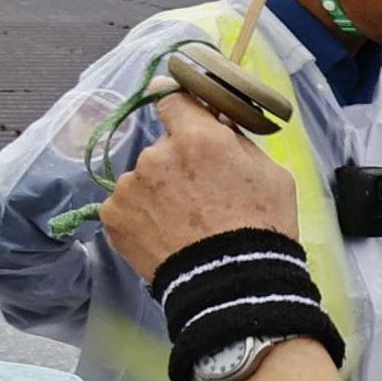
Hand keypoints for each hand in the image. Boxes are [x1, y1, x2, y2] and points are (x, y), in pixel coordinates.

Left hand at [101, 91, 297, 280]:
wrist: (229, 281)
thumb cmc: (260, 226)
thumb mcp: (270, 172)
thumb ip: (236, 140)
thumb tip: (216, 121)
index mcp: (198, 138)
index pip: (173, 99)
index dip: (176, 103)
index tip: (174, 105)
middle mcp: (156, 155)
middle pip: (160, 147)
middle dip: (175, 164)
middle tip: (197, 195)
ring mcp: (130, 186)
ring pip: (141, 178)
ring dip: (155, 191)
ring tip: (181, 222)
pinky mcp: (112, 215)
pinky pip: (125, 205)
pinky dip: (139, 215)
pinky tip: (163, 233)